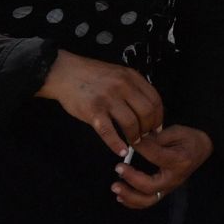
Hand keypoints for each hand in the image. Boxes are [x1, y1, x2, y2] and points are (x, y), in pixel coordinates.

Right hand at [37, 50, 164, 156]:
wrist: (64, 73)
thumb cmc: (91, 75)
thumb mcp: (117, 73)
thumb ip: (132, 87)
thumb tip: (148, 109)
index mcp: (131, 77)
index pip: (155, 99)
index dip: (159, 117)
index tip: (157, 127)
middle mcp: (123, 86)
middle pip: (147, 112)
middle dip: (149, 128)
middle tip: (146, 136)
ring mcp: (108, 99)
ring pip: (131, 123)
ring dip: (135, 137)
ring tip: (133, 142)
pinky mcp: (93, 111)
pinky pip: (109, 132)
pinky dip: (117, 145)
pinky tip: (121, 151)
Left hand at [112, 126, 213, 208]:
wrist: (203, 148)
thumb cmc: (188, 138)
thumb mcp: (176, 131)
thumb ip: (157, 137)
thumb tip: (136, 140)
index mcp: (178, 160)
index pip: (155, 156)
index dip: (140, 148)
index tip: (128, 140)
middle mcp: (174, 178)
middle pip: (151, 186)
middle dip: (132, 179)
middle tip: (118, 167)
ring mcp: (169, 187)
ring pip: (148, 200)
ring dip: (130, 196)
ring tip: (115, 187)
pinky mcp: (164, 190)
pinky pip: (148, 201)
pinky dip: (133, 202)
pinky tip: (120, 196)